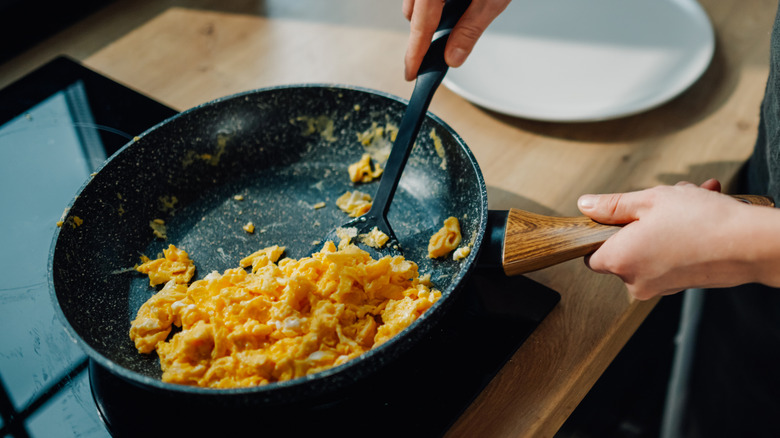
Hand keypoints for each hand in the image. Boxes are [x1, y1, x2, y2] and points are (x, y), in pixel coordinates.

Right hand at [403, 0, 510, 80]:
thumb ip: (470, 29)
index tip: (411, 74)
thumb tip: (453, 58)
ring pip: (416, 4)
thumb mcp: (489, 0)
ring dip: (429, 16)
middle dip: (424, 35)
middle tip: (440, 52)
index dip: (414, 55)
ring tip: (457, 18)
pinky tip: (455, 3)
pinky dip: (433, 3)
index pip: (419, 28)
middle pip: (413, 16)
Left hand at [577, 179, 779, 299]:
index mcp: (620, 261)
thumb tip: (586, 206)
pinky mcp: (682, 286)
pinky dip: (682, 235)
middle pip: (625, 248)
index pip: (591, 255)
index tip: (617, 216)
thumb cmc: (701, 221)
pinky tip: (704, 211)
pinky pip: (672, 255)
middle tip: (666, 198)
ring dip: (668, 221)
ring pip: (652, 247)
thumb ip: (612, 205)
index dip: (600, 234)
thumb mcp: (649, 200)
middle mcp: (636, 281)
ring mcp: (660, 286)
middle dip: (644, 219)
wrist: (752, 246)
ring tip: (693, 198)